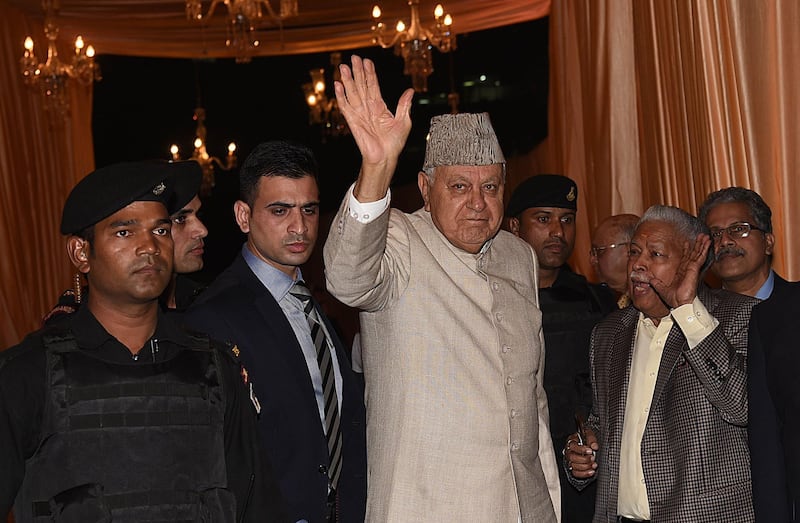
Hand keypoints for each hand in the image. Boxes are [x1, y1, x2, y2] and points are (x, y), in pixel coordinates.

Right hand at [334, 55, 413, 200]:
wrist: (386, 158)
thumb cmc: (395, 143)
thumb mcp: (404, 121)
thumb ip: (404, 105)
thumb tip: (410, 90)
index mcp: (379, 107)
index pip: (373, 86)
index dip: (370, 73)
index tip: (366, 61)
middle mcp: (368, 108)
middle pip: (361, 86)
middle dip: (357, 71)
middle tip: (353, 57)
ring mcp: (359, 114)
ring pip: (352, 93)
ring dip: (347, 80)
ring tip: (343, 67)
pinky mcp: (353, 122)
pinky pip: (345, 107)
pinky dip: (341, 96)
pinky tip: (337, 85)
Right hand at [564, 428, 598, 478]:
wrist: (587, 446)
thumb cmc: (585, 439)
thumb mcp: (588, 434)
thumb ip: (591, 438)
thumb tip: (594, 446)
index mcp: (571, 442)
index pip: (572, 446)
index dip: (581, 449)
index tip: (590, 451)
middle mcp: (569, 452)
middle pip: (572, 457)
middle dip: (584, 459)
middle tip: (592, 458)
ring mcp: (570, 461)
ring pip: (573, 466)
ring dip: (585, 467)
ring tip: (594, 465)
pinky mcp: (573, 468)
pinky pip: (576, 473)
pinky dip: (584, 474)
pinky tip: (591, 471)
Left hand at [649, 234, 709, 308]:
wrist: (678, 304)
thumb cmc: (672, 299)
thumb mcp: (659, 287)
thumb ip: (654, 282)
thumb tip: (647, 278)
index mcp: (680, 272)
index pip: (684, 258)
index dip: (686, 250)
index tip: (687, 242)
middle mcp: (687, 269)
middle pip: (693, 253)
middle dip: (696, 244)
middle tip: (700, 236)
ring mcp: (692, 268)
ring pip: (698, 253)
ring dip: (702, 244)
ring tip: (706, 236)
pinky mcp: (694, 269)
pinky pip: (700, 257)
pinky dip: (704, 249)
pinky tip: (707, 242)